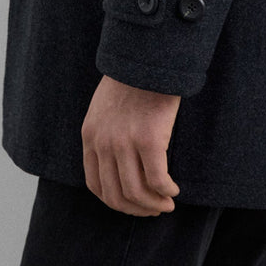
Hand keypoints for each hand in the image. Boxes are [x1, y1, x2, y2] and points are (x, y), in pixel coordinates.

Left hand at [81, 74, 181, 214]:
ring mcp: (125, 143)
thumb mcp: (104, 107)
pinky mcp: (149, 140)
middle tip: (154, 210)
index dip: (116, 201)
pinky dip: (166, 191)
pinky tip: (174, 190)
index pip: (96, 185)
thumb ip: (105, 134)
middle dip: (137, 209)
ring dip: (154, 204)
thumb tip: (119, 165)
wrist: (148, 56)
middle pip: (116, 195)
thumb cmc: (132, 80)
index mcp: (90, 136)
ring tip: (167, 203)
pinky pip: (157, 180)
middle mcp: (103, 143)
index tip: (133, 203)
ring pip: (136, 193)